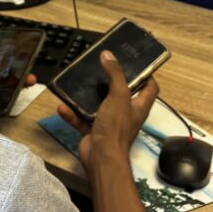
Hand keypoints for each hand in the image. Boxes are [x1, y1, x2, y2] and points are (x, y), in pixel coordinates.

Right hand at [56, 51, 157, 172]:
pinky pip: (81, 119)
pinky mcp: (93, 131)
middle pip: (121, 94)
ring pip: (97, 105)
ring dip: (86, 96)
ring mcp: (108, 123)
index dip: (146, 75)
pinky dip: (72, 113)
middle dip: (110, 81)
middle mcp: (125, 114)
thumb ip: (114, 74)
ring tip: (78, 82)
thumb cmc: (116, 126)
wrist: (101, 157)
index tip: (135, 62)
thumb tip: (108, 54)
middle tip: (100, 67)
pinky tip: (62, 105)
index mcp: (138, 106)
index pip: (150, 88)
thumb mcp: (119, 95)